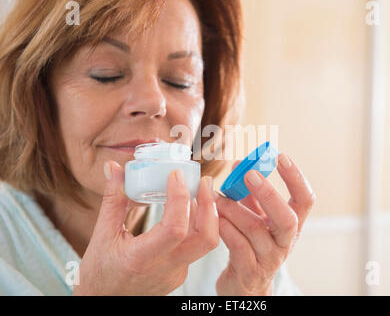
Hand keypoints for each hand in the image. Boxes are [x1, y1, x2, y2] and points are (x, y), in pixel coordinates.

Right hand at [73, 161, 217, 294]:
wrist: (105, 304)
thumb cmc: (99, 274)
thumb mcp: (102, 236)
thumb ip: (113, 200)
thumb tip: (114, 168)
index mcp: (142, 259)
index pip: (175, 228)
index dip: (180, 198)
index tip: (175, 175)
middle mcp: (166, 269)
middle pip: (206, 238)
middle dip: (209, 205)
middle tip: (203, 181)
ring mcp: (176, 273)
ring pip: (205, 241)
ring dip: (205, 213)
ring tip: (195, 190)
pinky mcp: (180, 273)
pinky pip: (196, 246)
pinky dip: (196, 224)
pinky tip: (185, 210)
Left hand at [215, 153, 315, 295]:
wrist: (244, 285)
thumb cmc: (251, 245)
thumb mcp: (256, 218)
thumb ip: (249, 194)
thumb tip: (239, 163)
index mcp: (291, 225)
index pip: (305, 200)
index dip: (296, 178)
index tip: (281, 156)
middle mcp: (285, 242)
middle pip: (286, 218)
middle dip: (267, 193)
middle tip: (248, 173)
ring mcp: (269, 259)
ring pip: (255, 230)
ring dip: (233, 208)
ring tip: (216, 196)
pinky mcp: (250, 271)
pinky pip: (237, 245)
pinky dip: (225, 227)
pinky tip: (214, 217)